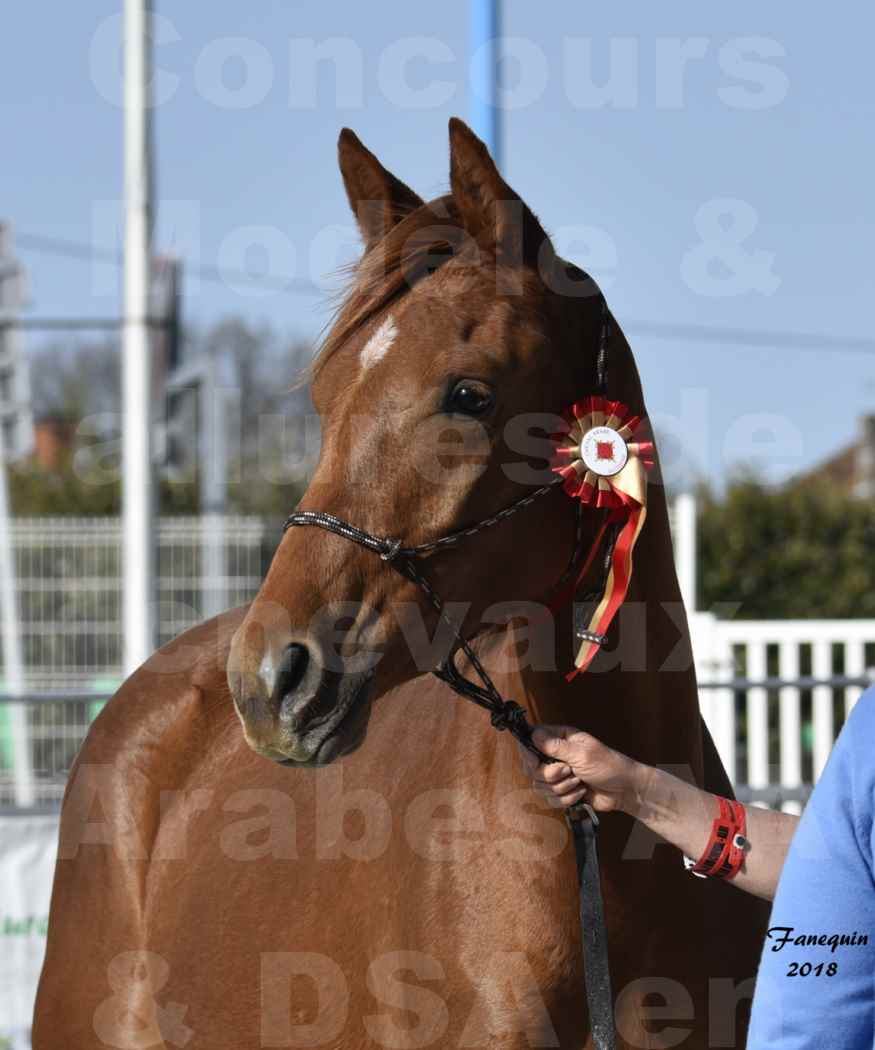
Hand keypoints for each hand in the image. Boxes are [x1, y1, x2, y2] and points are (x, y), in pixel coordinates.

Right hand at [517, 725, 640, 813]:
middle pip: (532, 767)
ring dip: (561, 788)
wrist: (625, 790)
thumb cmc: (608, 765)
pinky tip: (581, 794)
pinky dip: (566, 799)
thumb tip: (533, 734)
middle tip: (568, 772)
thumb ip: (555, 746)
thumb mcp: (582, 754)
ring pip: (540, 785)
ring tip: (579, 783)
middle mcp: (556, 755)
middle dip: (550, 775)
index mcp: (560, 738)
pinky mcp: (562, 791)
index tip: (534, 762)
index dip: (528, 752)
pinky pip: (550, 799)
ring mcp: (558, 775)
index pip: (531, 740)